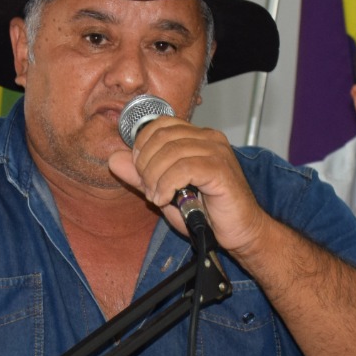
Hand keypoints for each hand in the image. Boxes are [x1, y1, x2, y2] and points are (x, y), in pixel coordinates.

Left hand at [107, 115, 269, 256]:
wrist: (241, 231)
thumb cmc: (208, 213)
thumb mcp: (165, 192)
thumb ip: (141, 175)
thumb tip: (114, 159)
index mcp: (197, 137)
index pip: (160, 124)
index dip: (142, 144)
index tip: (139, 169)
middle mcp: (208, 138)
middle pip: (162, 136)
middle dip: (145, 163)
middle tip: (147, 187)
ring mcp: (217, 152)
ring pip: (171, 152)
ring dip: (155, 177)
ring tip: (156, 197)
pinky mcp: (221, 170)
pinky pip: (184, 168)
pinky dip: (167, 184)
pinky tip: (165, 199)